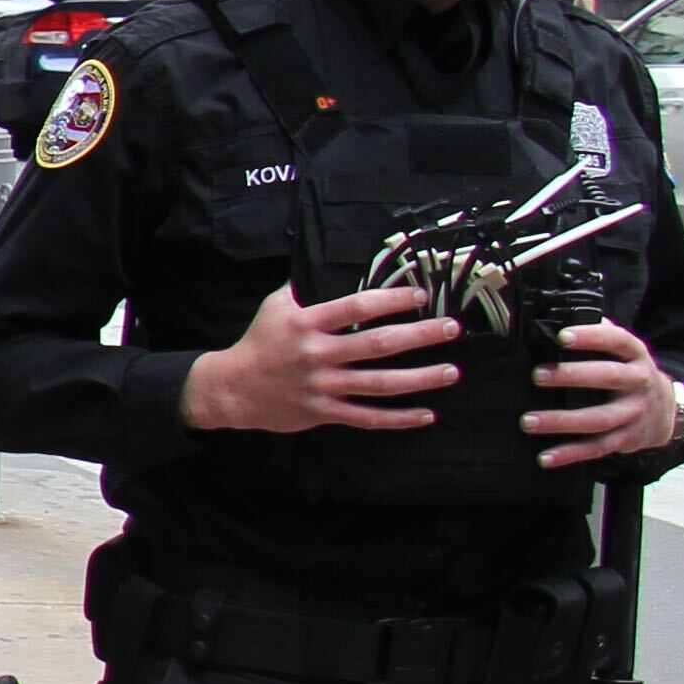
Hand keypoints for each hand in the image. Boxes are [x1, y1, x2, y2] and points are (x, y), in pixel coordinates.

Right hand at [184, 282, 459, 434]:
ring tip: (451, 371)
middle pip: (377, 345)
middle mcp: (317, 354)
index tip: (421, 295)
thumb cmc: (259, 342)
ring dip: (420, 378)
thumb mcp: (275, 307)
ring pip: (379, 383)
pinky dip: (398, 418)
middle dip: (419, 336)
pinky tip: (426, 415)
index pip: (356, 307)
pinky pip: (367, 417)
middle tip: (451, 328)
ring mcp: (322, 386)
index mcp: (306, 323)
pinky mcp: (323, 412)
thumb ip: (304, 289)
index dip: (391, 300)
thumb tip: (328, 265)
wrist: (231, 388)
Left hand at [526, 321, 683, 469]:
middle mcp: (638, 383)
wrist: (666, 410)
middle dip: (572, 376)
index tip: (562, 336)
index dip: (592, 337)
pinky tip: (544, 457)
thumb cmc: (629, 374)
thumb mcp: (623, 353)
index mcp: (635, 356)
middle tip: (537, 375)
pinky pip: (596, 448)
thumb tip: (556, 317)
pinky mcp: (625, 439)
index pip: (617, 341)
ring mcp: (632, 413)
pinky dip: (570, 454)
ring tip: (528, 421)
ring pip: (598, 419)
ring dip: (562, 421)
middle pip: (608, 378)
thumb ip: (598, 337)